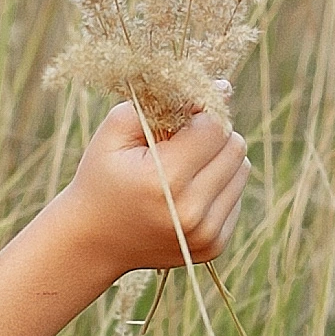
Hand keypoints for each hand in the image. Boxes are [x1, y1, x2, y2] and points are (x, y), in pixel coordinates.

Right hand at [56, 102, 249, 279]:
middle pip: (235, 147)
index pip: (215, 128)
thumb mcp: (116, 130)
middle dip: (213, 134)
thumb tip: (223, 89)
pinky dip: (218, 187)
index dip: (202, 111)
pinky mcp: (214, 246)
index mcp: (165, 180)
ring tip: (183, 166)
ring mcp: (205, 234)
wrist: (92, 241)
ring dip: (219, 160)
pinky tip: (186, 192)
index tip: (185, 111)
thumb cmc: (101, 177)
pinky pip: (236, 197)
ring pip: (242, 170)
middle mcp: (191, 212)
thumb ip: (164, 100)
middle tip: (182, 140)